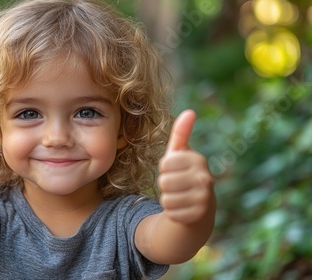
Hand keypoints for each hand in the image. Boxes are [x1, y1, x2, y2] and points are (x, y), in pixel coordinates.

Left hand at [158, 110, 213, 224]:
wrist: (199, 207)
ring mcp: (203, 198)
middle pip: (164, 182)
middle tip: (177, 186)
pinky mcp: (198, 215)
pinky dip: (172, 212)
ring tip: (179, 196)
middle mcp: (205, 178)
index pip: (165, 163)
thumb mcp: (180, 154)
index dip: (165, 168)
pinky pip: (171, 213)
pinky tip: (182, 209)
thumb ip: (181, 134)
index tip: (174, 170)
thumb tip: (189, 111)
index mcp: (198, 160)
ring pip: (166, 198)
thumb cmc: (184, 175)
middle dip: (165, 185)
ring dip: (168, 199)